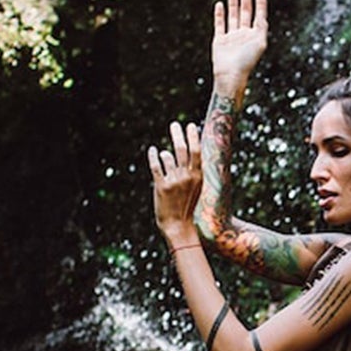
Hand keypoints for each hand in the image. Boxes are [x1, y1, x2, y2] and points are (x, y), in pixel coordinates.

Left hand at [148, 119, 202, 237]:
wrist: (178, 226)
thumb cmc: (185, 206)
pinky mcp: (161, 186)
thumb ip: (189, 171)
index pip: (196, 151)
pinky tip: (152, 150)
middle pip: (182, 149)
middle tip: (174, 124)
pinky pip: (156, 166)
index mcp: (198, 176)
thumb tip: (174, 152)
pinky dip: (153, 156)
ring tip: (163, 154)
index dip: (193, 136)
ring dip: (165, 154)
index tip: (190, 125)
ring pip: (168, 157)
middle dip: (178, 134)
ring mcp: (174, 181)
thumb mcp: (194, 188)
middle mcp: (187, 177)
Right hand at [212, 0, 267, 89]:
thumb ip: (262, 27)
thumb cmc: (247, 61)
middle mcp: (244, 35)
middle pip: (246, 12)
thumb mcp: (260, 42)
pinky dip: (220, 14)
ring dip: (234, 4)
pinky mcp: (220, 40)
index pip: (259, 15)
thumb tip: (263, 15)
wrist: (231, 75)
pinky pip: (219, 24)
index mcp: (256, 36)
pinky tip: (220, 4)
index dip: (260, 3)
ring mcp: (232, 37)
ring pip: (233, 16)